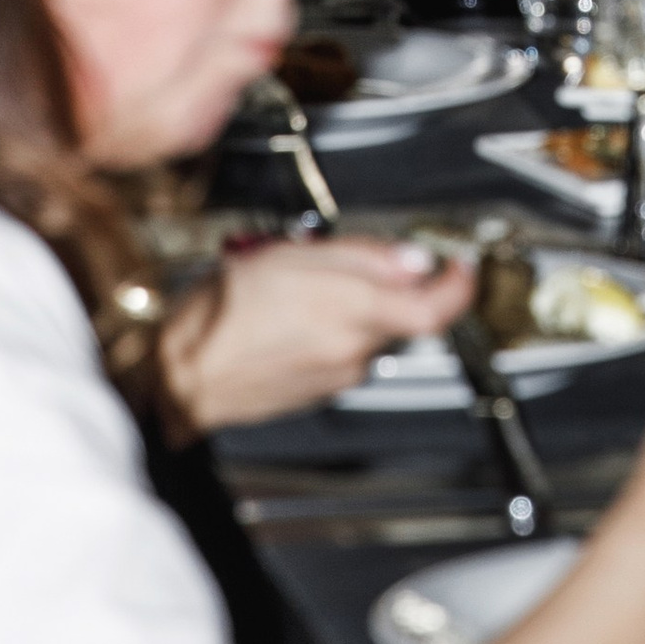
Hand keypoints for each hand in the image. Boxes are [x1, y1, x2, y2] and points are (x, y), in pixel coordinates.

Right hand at [157, 236, 478, 432]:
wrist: (182, 375)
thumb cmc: (222, 314)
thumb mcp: (290, 256)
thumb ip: (361, 256)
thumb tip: (412, 259)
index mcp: (352, 314)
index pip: (436, 309)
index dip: (460, 285)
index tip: (462, 264)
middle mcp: (354, 351)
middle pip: (402, 312)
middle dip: (388, 280)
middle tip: (348, 255)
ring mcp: (339, 375)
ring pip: (372, 328)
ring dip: (354, 302)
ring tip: (303, 280)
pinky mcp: (321, 389)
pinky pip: (344, 348)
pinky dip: (331, 325)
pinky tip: (290, 311)